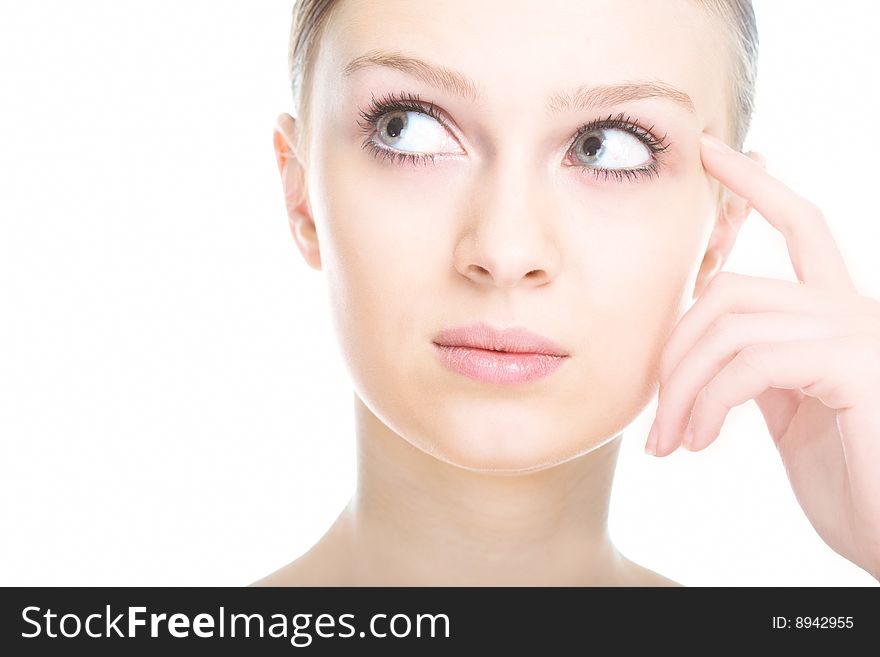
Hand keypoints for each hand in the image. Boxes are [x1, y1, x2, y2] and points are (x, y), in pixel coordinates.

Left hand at [644, 132, 879, 580]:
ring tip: (671, 443)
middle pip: (731, 291)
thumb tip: (708, 344)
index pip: (800, 226)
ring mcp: (861, 333)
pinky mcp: (858, 364)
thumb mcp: (790, 414)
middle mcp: (855, 310)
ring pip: (730, 326)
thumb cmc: (851, 486)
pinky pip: (750, 362)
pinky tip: (700, 443)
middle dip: (676, 353)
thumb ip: (757, 366)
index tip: (709, 150)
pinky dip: (708, 403)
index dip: (755, 184)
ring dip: (683, 390)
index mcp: (838, 316)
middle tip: (655, 420)